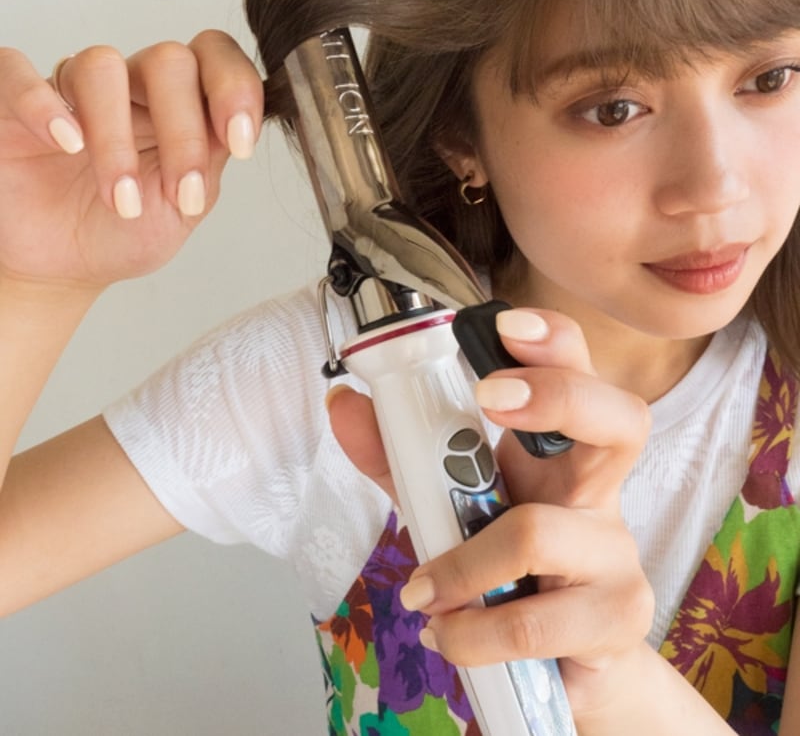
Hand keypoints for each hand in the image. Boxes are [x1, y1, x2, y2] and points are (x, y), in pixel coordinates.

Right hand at [0, 31, 262, 290]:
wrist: (62, 269)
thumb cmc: (124, 232)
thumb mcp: (183, 208)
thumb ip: (211, 163)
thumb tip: (238, 130)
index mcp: (179, 101)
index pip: (214, 56)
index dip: (235, 88)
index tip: (241, 143)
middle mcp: (129, 85)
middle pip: (168, 61)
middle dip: (183, 132)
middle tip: (182, 195)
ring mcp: (71, 88)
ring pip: (102, 66)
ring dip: (118, 137)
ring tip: (119, 199)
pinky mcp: (10, 101)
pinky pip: (17, 71)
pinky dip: (42, 104)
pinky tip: (67, 144)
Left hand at [328, 308, 653, 720]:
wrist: (560, 671)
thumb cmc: (506, 575)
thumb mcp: (449, 509)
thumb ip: (401, 460)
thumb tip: (344, 405)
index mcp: (557, 452)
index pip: (577, 371)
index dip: (551, 341)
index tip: (501, 325)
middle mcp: (599, 490)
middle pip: (620, 418)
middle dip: (557, 395)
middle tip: (491, 400)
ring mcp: (617, 554)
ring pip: (540, 532)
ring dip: (461, 564)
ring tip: (423, 591)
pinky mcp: (616, 621)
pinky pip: (532, 620)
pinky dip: (470, 632)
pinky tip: (448, 634)